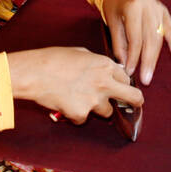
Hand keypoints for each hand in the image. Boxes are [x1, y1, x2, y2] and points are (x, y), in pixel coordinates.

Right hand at [8, 47, 142, 122]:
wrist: (34, 73)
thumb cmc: (53, 59)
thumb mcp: (80, 53)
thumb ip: (97, 63)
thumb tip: (104, 70)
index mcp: (105, 65)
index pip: (126, 77)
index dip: (123, 83)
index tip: (122, 87)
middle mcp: (104, 83)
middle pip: (133, 97)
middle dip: (136, 102)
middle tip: (135, 105)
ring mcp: (94, 100)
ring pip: (106, 112)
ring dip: (97, 108)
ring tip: (78, 99)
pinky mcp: (81, 113)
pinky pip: (83, 118)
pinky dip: (75, 115)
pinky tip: (64, 104)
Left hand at [101, 0, 170, 85]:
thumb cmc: (113, 4)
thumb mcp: (111, 21)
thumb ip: (118, 42)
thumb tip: (124, 63)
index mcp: (133, 7)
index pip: (136, 38)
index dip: (134, 56)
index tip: (130, 71)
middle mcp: (148, 6)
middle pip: (150, 39)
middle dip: (147, 61)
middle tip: (145, 78)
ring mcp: (158, 8)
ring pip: (159, 36)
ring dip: (156, 56)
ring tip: (151, 72)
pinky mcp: (163, 10)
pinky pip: (169, 27)